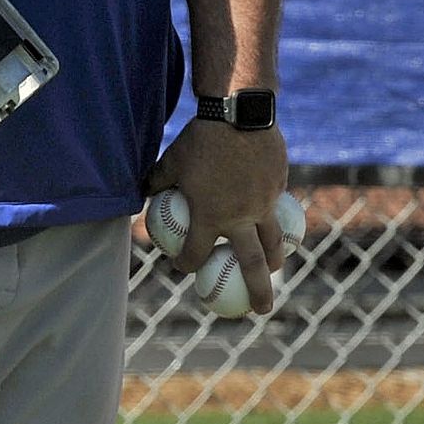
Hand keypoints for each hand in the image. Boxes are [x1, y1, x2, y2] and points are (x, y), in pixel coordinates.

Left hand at [144, 119, 289, 310]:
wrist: (241, 112)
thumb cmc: (200, 138)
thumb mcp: (171, 161)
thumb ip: (157, 181)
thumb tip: (144, 194)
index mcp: (211, 217)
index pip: (197, 254)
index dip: (187, 264)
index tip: (185, 268)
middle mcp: (241, 217)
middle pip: (252, 265)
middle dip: (259, 291)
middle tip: (260, 310)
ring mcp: (264, 203)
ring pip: (275, 241)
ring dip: (276, 261)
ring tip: (276, 271)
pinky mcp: (279, 187)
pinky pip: (278, 209)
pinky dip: (276, 220)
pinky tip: (276, 223)